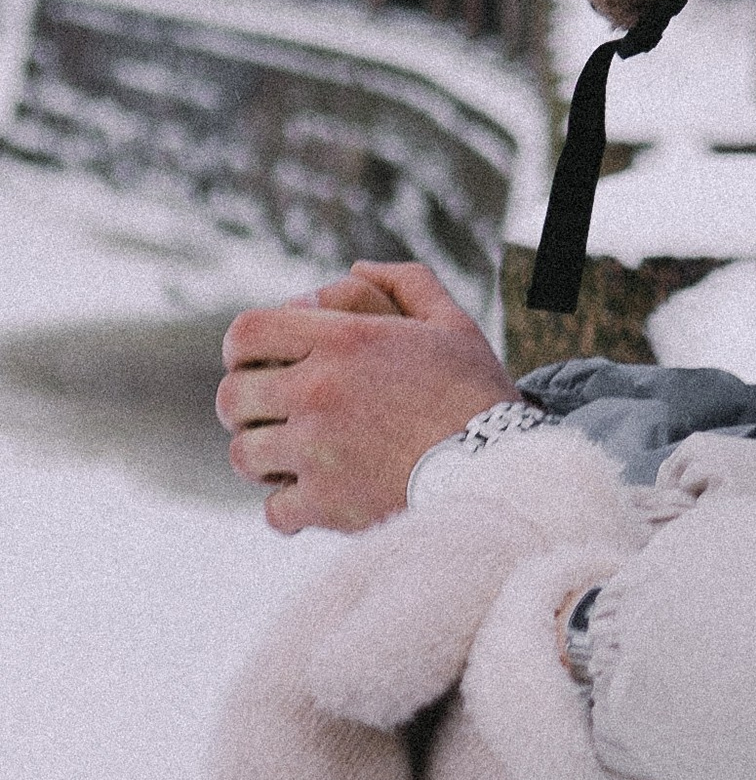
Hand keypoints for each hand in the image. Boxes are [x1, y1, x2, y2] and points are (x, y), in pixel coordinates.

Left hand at [218, 258, 512, 534]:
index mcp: (343, 340)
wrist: (499, 470)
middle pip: (232, 397)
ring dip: (263, 459)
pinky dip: (288, 509)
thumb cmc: (477, 393)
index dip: (242, 349)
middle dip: (245, 408)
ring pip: (244, 456)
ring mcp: (316, 450)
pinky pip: (273, 510)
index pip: (246, 333)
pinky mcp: (324, 502)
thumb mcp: (451, 324)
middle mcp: (318, 391)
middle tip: (271, 416)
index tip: (256, 364)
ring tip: (290, 461)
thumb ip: (406, 283)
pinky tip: (314, 500)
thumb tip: (356, 269)